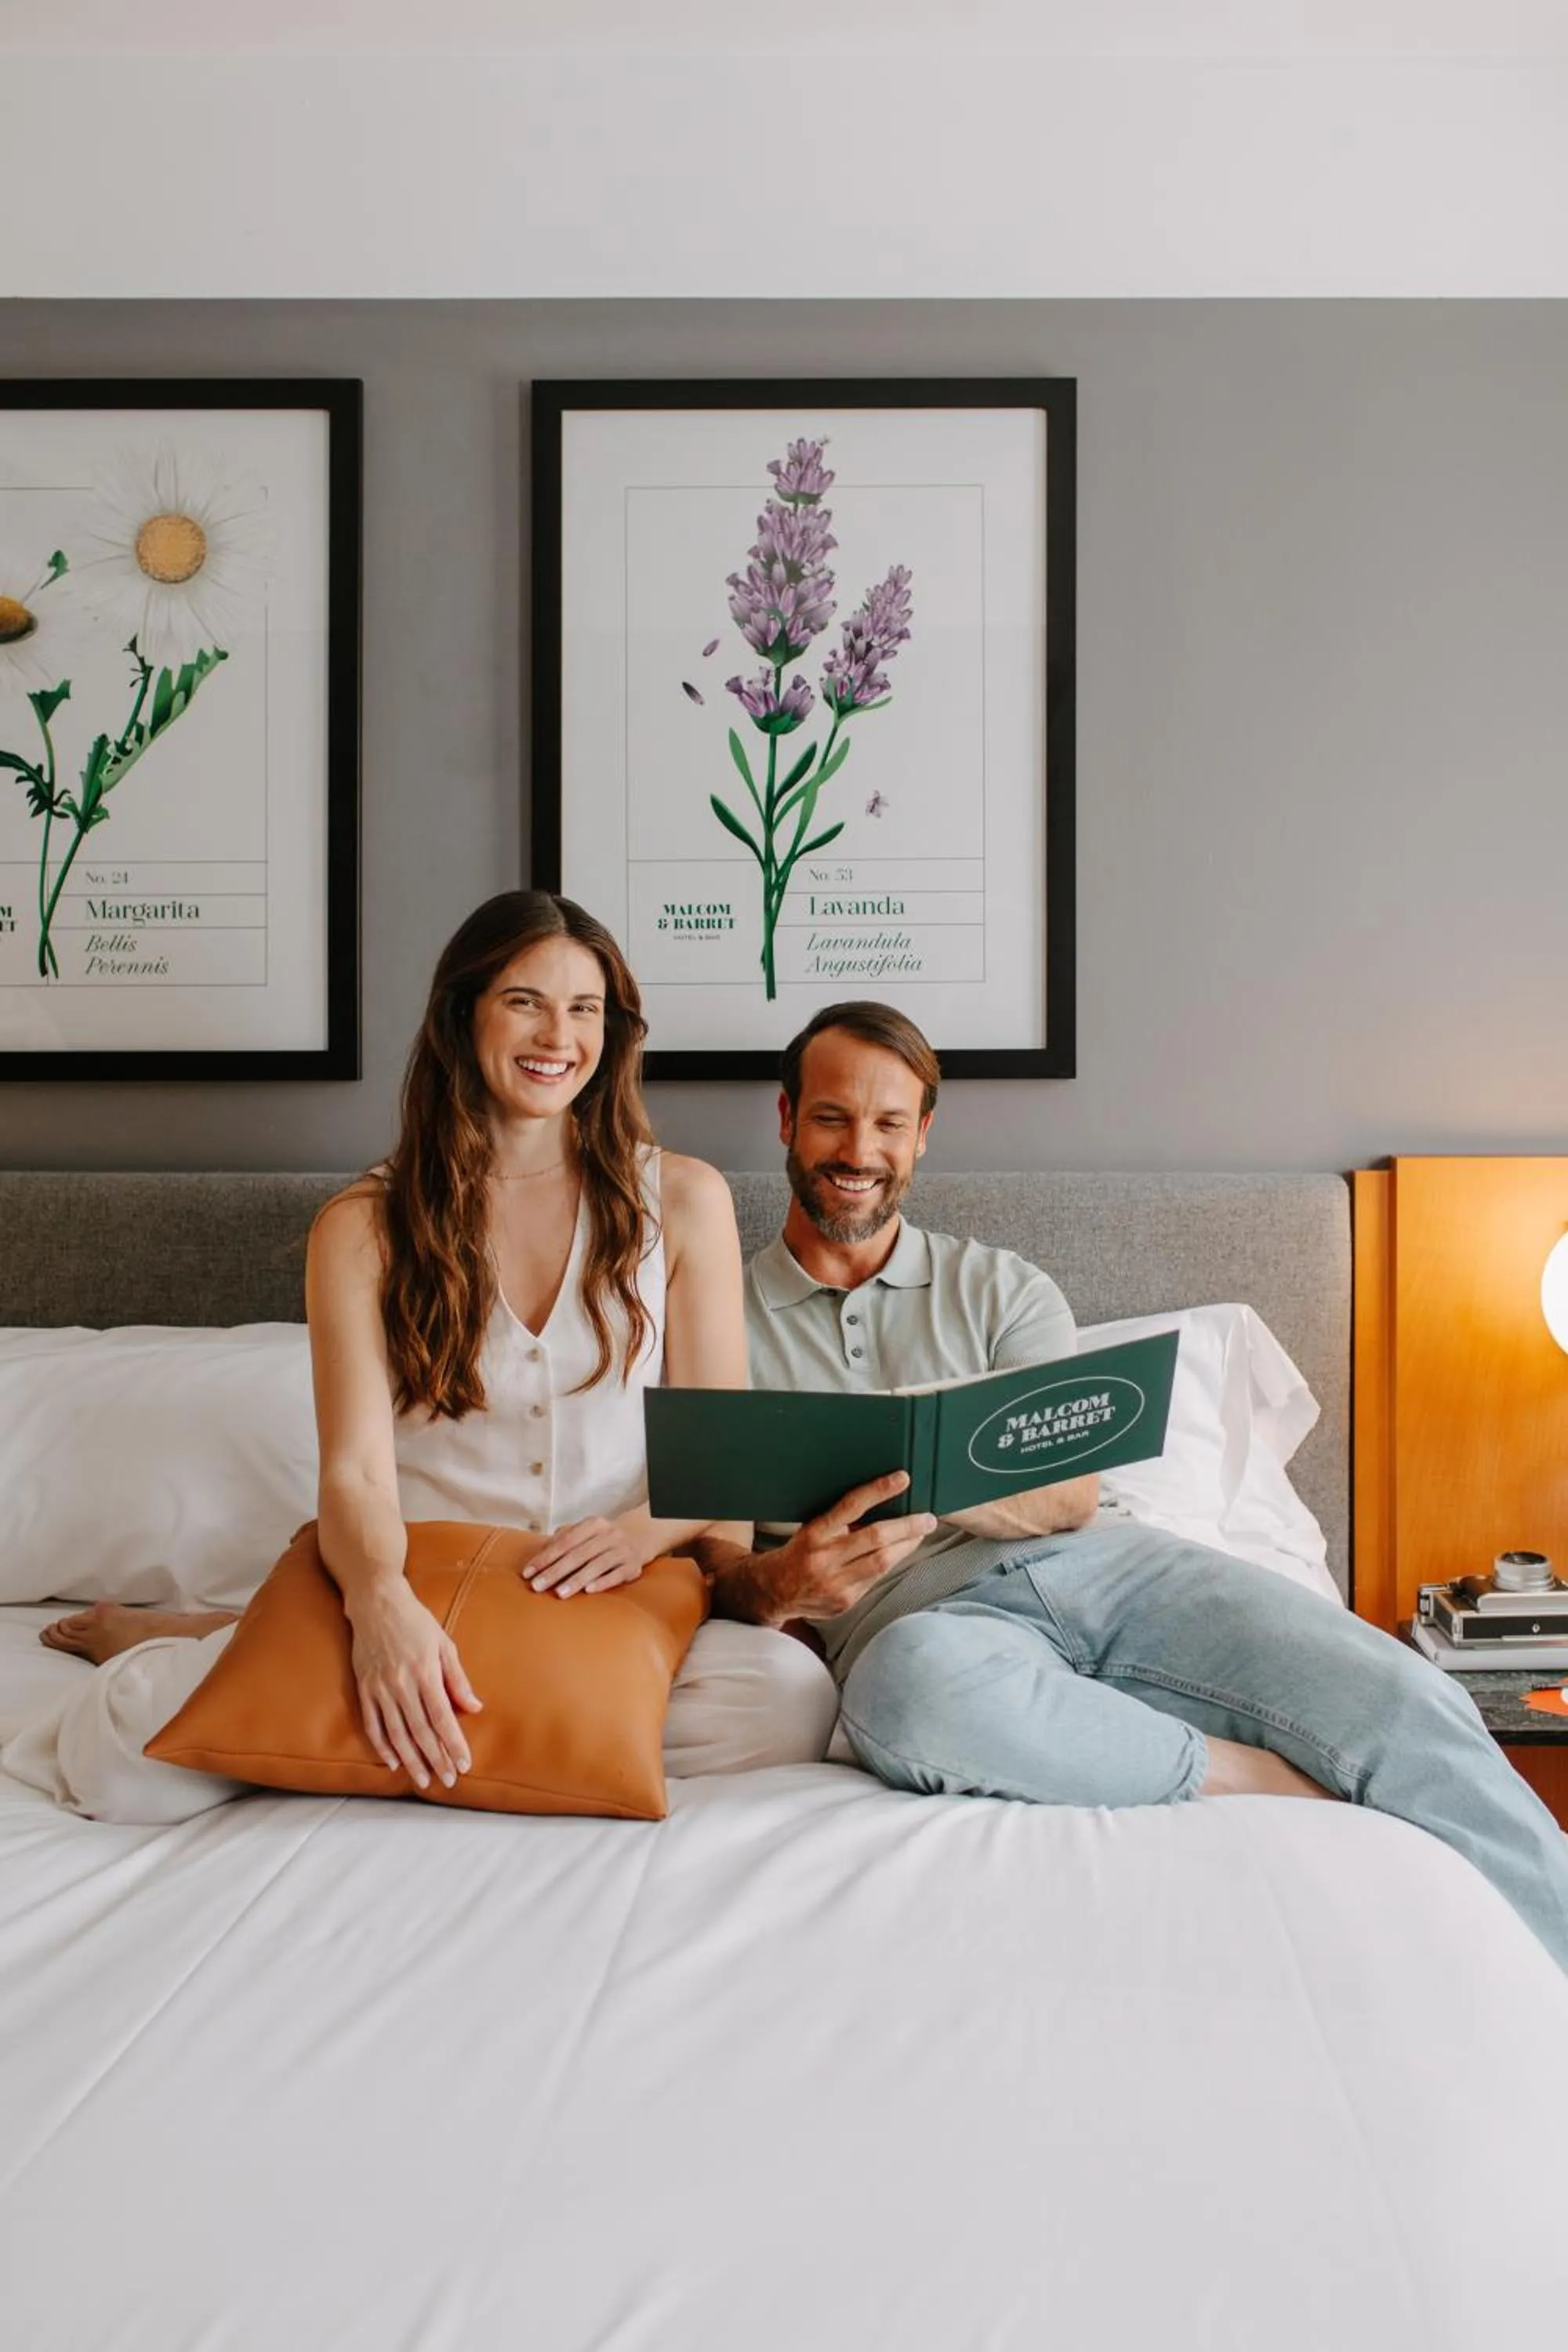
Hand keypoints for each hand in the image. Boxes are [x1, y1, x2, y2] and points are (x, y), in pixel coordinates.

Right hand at [346, 1577, 482, 1791]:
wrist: (376, 1603)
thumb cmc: (416, 1621)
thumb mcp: (444, 1644)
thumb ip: (458, 1679)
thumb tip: (475, 1707)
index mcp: (426, 1672)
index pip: (443, 1717)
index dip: (454, 1744)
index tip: (464, 1764)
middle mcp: (402, 1684)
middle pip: (421, 1731)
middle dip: (436, 1759)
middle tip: (448, 1781)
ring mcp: (380, 1687)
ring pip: (397, 1733)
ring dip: (411, 1760)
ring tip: (424, 1780)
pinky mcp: (364, 1688)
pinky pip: (372, 1724)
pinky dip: (382, 1746)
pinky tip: (393, 1762)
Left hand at [525, 1516, 643, 1597]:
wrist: (641, 1536)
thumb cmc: (602, 1538)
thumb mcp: (585, 1531)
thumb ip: (563, 1538)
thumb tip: (541, 1552)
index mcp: (593, 1524)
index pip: (565, 1541)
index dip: (545, 1557)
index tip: (528, 1573)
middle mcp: (609, 1535)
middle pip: (578, 1554)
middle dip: (555, 1571)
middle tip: (537, 1586)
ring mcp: (622, 1550)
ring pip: (597, 1565)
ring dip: (576, 1580)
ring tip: (559, 1593)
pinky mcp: (633, 1567)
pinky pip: (616, 1575)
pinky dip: (602, 1582)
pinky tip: (588, 1591)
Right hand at [763, 1472, 938, 1623]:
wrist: (773, 1591)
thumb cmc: (800, 1552)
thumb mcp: (813, 1530)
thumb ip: (842, 1522)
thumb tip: (883, 1505)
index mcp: (814, 1533)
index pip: (850, 1506)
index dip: (878, 1490)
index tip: (902, 1478)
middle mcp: (824, 1558)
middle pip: (875, 1538)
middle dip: (907, 1526)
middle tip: (928, 1518)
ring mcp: (835, 1583)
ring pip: (882, 1563)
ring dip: (906, 1546)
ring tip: (921, 1533)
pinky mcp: (844, 1602)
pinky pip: (875, 1580)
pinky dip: (891, 1564)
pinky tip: (899, 1553)